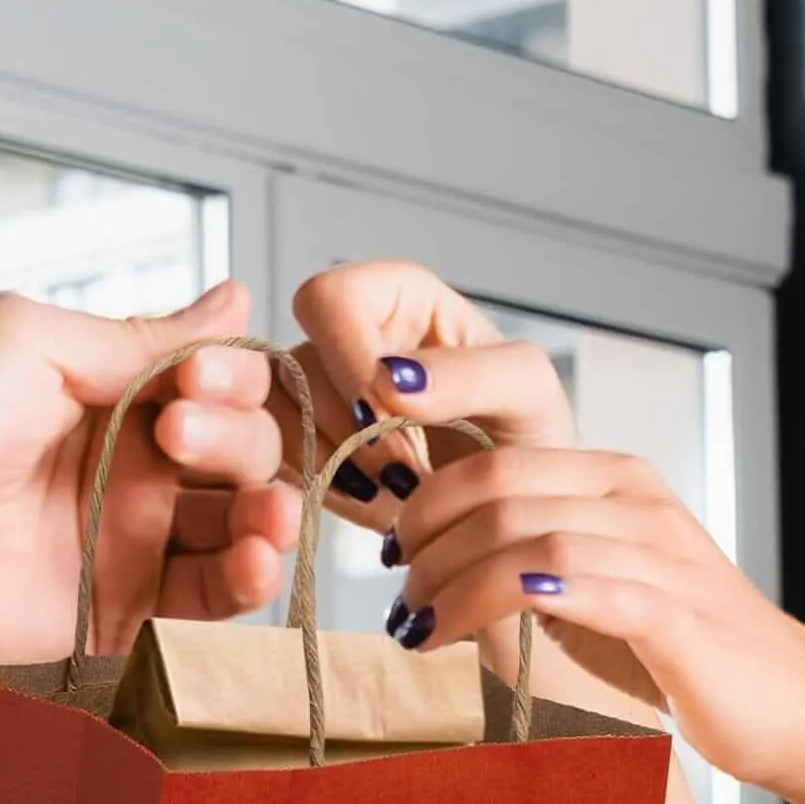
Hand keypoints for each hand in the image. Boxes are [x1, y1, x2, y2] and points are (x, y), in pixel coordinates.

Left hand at [0, 280, 292, 687]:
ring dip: (272, 514)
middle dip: (240, 440)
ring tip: (265, 515)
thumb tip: (234, 303)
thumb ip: (138, 337)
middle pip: (242, 451)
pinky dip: (250, 579)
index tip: (200, 379)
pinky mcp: (122, 615)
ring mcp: (126, 543)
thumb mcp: (25, 339)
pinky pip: (210, 603)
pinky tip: (254, 559)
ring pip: (241, 527)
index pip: (215, 381)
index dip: (231, 377)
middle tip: (179, 438)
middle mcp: (126, 466)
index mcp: (104, 391)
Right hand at [175, 258, 569, 541]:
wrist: (517, 502)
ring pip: (277, 422)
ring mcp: (316, 393)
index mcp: (393, 297)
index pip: (328, 301)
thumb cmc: (527, 430)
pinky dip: (328, 494)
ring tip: (404, 494)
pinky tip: (381, 506)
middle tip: (407, 476)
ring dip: (337, 469)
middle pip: (294, 368)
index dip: (348, 360)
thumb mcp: (526, 391)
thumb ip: (470, 372)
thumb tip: (391, 378)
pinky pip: (277, 466)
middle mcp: (343, 338)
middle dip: (349, 433)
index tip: (388, 417)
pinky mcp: (303, 446)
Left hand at [387, 439, 804, 791]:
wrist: (791, 702)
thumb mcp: (603, 584)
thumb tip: (437, 562)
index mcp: (614, 480)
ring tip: (419, 630)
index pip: (492, 458)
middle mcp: (636, 500)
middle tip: (398, 601)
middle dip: (427, 544)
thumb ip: (538, 558)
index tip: (391, 555)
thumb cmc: (685, 653)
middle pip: (497, 490)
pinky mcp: (675, 614)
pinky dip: (516, 601)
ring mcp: (659, 553)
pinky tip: (473, 631)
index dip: (423, 501)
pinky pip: (583, 587)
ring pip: (527, 539)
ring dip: (454, 584)